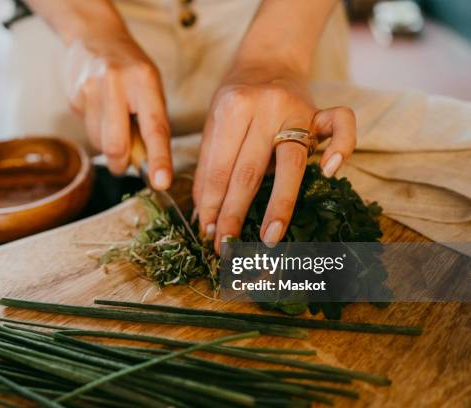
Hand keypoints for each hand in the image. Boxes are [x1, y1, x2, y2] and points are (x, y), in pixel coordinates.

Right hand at [66, 34, 171, 189]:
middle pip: (116, 145)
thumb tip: (149, 164)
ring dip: (108, 145)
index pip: (154, 128)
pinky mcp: (74, 97)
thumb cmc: (131, 69)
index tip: (161, 182)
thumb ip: (152, 122)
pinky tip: (99, 110)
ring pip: (99, 142)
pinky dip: (95, 130)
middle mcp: (116, 83)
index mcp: (145, 81)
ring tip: (114, 121)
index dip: (158, 159)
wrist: (96, 37)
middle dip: (121, 163)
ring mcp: (91, 89)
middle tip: (125, 162)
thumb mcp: (151, 87)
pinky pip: (86, 130)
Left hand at [193, 66, 355, 250]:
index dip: (211, 203)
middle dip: (234, 214)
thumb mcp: (213, 123)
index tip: (207, 233)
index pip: (218, 167)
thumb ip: (210, 164)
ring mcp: (297, 109)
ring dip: (277, 206)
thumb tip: (206, 216)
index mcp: (231, 108)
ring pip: (289, 164)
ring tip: (268, 239)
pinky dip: (340, 149)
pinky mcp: (321, 111)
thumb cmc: (235, 101)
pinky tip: (328, 173)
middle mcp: (264, 107)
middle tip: (227, 247)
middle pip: (248, 171)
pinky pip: (341, 126)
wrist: (267, 62)